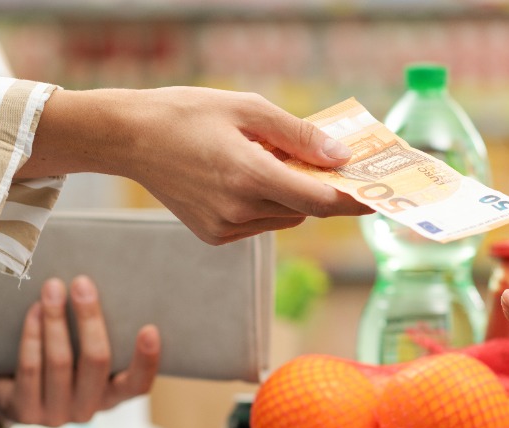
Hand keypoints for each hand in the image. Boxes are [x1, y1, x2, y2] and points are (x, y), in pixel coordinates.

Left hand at [0, 276, 160, 426]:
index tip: (150, 328)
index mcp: (112, 397)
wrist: (4, 392)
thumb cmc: (54, 363)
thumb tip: (97, 284)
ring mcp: (56, 415)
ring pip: (60, 362)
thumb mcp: (80, 356)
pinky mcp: (24, 411)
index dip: (147, 360)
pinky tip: (34, 311)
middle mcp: (88, 410)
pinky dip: (33, 335)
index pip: (138, 385)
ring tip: (52, 288)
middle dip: (90, 318)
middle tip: (83, 284)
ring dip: (56, 320)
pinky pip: (31, 368)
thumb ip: (95, 334)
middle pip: (96, 362)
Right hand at [17, 87, 372, 242]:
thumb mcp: (248, 108)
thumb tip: (341, 155)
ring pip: (285, 217)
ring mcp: (225, 228)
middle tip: (334, 164)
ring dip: (293, 195)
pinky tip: (247, 177)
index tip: (378, 195)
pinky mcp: (215, 237)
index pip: (319, 199)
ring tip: (275, 161)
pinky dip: (267, 203)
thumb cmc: (188, 113)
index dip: (353, 198)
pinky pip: (261, 223)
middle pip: (305, 208)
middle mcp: (238, 210)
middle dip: (321, 188)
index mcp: (248, 176)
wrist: (129, 138)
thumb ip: (298, 135)